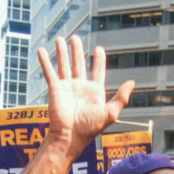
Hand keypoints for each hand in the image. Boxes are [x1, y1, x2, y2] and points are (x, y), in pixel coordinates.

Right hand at [38, 36, 133, 158]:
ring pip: (64, 65)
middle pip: (79, 64)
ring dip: (62, 52)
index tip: (99, 49)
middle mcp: (80, 87)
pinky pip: (49, 72)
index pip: (98, 71)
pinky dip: (45, 61)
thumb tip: (132, 82)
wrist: (70, 136)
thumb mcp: (111, 113)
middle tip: (75, 38)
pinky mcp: (55, 88)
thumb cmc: (90, 128)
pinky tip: (42, 50)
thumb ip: (122, 98)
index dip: (99, 60)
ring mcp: (67, 87)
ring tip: (60, 39)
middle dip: (77, 51)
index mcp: (95, 92)